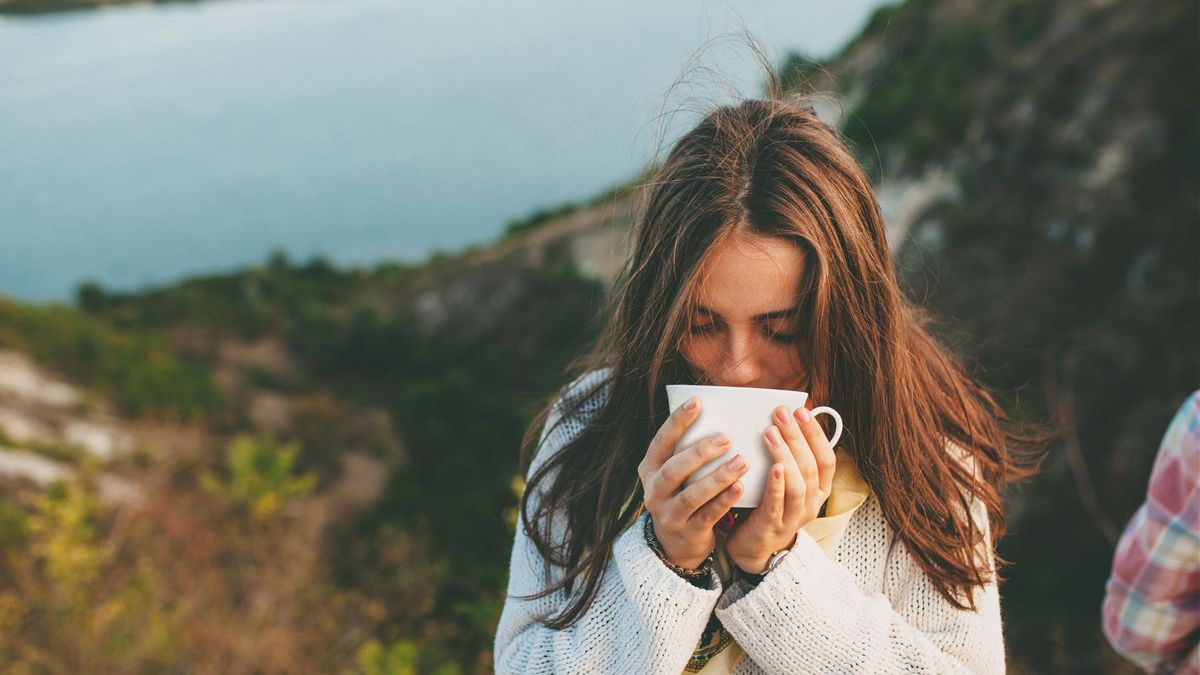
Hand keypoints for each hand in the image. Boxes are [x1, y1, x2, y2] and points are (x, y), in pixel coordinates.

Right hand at [638, 396, 749, 569]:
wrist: (676, 544)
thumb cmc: (682, 494)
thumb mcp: (675, 473)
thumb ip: (686, 450)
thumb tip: (717, 412)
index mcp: (650, 469)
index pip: (661, 442)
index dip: (677, 422)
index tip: (697, 401)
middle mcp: (654, 491)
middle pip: (673, 469)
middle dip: (700, 452)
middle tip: (726, 437)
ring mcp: (669, 514)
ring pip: (692, 495)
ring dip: (717, 477)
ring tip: (741, 461)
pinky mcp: (687, 532)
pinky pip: (707, 515)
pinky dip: (724, 500)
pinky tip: (740, 487)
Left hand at [726, 403, 836, 573]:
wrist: (754, 546)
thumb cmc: (768, 504)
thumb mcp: (786, 480)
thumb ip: (789, 456)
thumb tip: (785, 417)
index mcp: (819, 489)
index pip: (827, 459)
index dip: (816, 434)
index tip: (802, 410)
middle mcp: (812, 503)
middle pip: (810, 466)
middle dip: (797, 436)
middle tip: (781, 413)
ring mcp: (794, 517)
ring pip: (798, 483)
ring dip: (786, 454)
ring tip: (771, 432)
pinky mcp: (773, 526)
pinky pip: (778, 503)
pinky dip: (777, 484)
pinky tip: (773, 467)